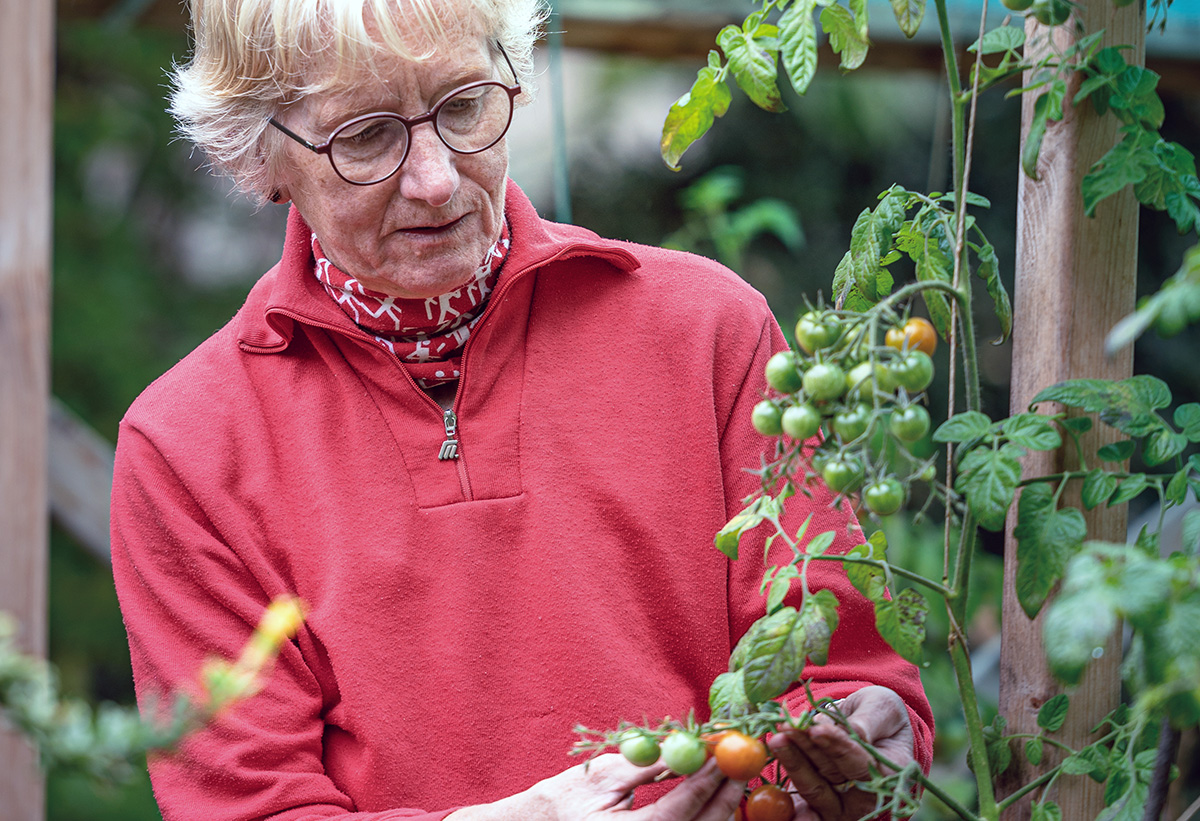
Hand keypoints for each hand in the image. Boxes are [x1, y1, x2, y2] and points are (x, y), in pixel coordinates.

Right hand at [448, 754, 744, 820]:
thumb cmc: (566, 800)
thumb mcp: (606, 776)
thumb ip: (649, 765)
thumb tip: (692, 747)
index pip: (678, 811)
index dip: (706, 781)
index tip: (726, 754)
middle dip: (726, 798)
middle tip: (744, 767)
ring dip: (722, 812)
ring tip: (735, 781)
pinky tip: (717, 804)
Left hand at [767, 685, 913, 819]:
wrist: (865, 726)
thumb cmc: (878, 714)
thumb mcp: (882, 707)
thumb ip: (868, 720)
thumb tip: (848, 731)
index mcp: (889, 774)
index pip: (859, 762)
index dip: (837, 746)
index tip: (815, 728)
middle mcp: (866, 796)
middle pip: (832, 775)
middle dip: (807, 749)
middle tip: (786, 728)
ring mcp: (841, 804)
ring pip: (813, 786)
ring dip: (792, 762)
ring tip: (777, 738)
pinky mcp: (818, 805)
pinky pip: (801, 804)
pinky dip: (788, 801)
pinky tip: (773, 792)